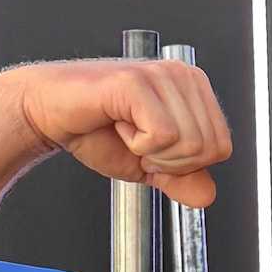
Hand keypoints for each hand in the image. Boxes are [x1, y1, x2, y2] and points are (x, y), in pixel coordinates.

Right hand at [2, 59, 233, 207]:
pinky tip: (118, 124)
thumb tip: (208, 195)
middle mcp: (183, 75)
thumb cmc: (97, 131)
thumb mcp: (149, 165)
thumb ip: (181, 179)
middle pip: (208, 149)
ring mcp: (162, 75)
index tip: (152, 148)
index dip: (185, 165)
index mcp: (194, 89)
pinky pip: (162, 135)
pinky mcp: (138, 82)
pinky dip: (137, 144)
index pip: (221, 148)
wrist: (49, 114)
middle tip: (136, 140)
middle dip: (169, 161)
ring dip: (150, 152)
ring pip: (188, 144)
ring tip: (126, 130)